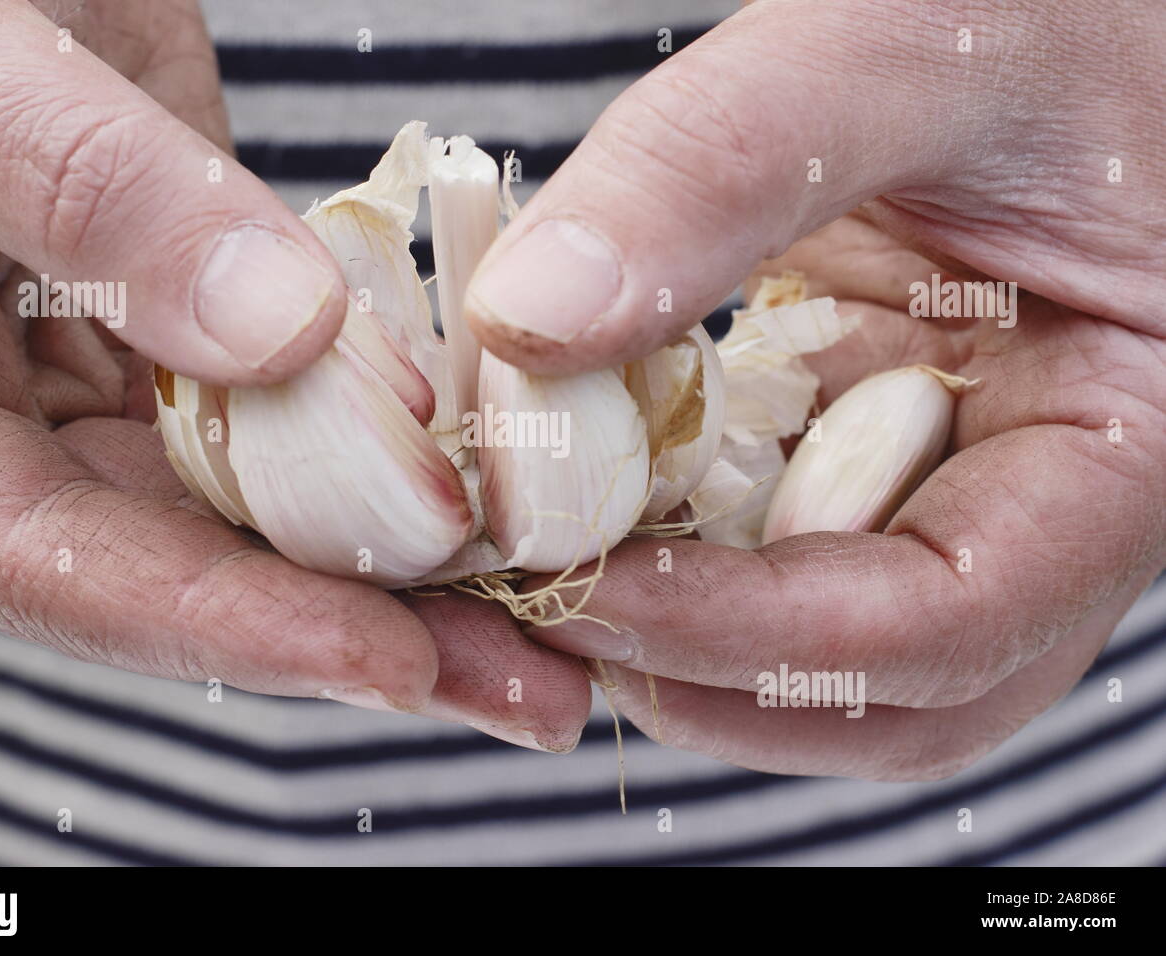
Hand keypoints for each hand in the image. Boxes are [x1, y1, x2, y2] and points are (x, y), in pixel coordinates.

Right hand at [0, 0, 589, 750]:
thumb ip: (83, 192)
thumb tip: (282, 336)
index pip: (50, 562)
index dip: (225, 623)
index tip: (389, 658)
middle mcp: (0, 415)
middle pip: (184, 563)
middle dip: (353, 627)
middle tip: (519, 685)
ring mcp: (109, 361)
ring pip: (261, 489)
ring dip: (400, 553)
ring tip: (540, 610)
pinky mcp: (194, 300)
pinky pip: (303, 384)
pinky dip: (396, 429)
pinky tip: (496, 474)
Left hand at [466, 0, 1165, 776]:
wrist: (1046, 10)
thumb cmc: (1047, 10)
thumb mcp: (904, 50)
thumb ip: (723, 167)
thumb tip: (525, 320)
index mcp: (1119, 450)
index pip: (955, 621)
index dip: (761, 637)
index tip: (588, 592)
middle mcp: (1035, 505)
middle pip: (880, 691)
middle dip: (701, 676)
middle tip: (538, 615)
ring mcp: (940, 486)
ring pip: (809, 647)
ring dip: (663, 634)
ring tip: (531, 570)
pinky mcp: (856, 449)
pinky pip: (758, 541)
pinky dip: (659, 539)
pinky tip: (565, 489)